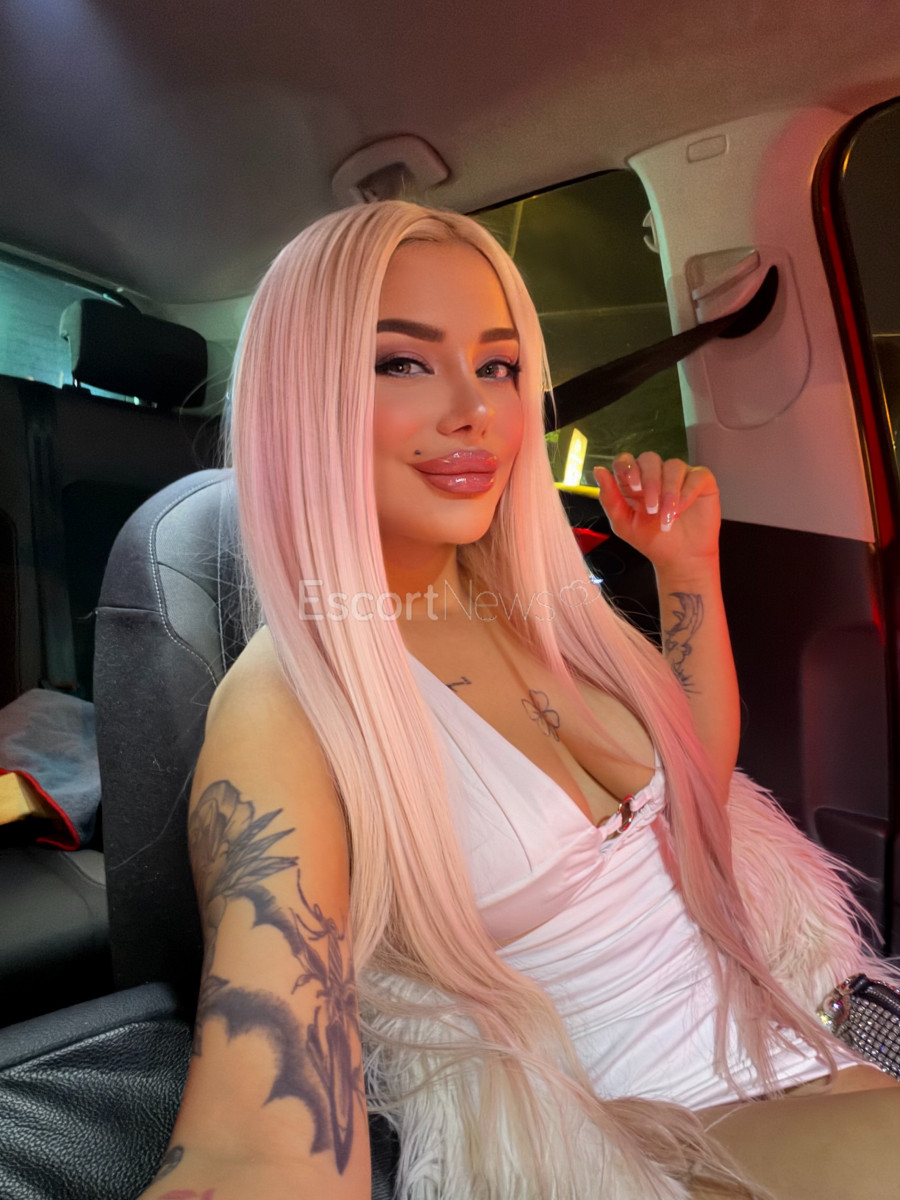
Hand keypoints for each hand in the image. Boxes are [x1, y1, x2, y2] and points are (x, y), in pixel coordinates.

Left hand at [593, 452, 720, 570]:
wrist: (680, 559)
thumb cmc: (652, 541)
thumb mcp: (624, 523)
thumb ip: (610, 498)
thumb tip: (598, 469)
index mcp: (634, 481)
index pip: (626, 460)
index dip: (628, 467)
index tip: (634, 487)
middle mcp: (656, 474)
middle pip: (650, 458)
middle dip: (650, 481)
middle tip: (652, 509)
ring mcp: (679, 475)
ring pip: (674, 465)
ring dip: (669, 491)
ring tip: (667, 516)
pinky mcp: (701, 481)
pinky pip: (696, 475)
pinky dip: (687, 491)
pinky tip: (682, 509)